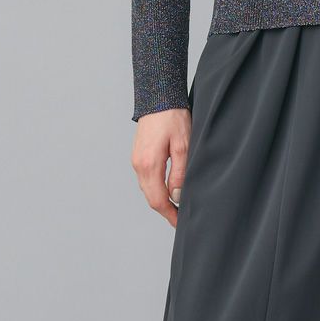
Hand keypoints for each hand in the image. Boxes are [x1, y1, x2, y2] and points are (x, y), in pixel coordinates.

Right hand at [132, 106, 191, 225]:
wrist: (159, 98)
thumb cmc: (173, 118)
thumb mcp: (183, 146)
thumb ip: (180, 173)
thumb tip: (177, 196)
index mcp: (149, 165)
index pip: (158, 200)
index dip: (169, 214)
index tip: (180, 223)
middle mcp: (139, 165)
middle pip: (151, 197)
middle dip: (166, 210)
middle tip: (181, 218)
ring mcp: (136, 161)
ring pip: (148, 189)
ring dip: (161, 200)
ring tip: (177, 206)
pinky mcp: (138, 156)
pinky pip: (146, 179)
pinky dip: (156, 189)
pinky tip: (168, 189)